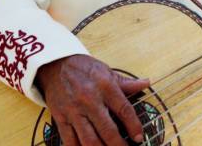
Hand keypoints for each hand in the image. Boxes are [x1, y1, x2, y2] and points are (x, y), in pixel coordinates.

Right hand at [35, 54, 149, 145]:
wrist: (54, 64)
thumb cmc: (83, 68)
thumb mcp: (106, 71)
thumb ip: (126, 82)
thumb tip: (146, 83)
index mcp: (104, 86)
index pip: (124, 109)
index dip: (134, 126)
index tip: (139, 137)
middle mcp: (89, 99)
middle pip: (107, 129)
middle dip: (118, 145)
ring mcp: (74, 110)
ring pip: (89, 139)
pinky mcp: (61, 118)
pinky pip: (70, 140)